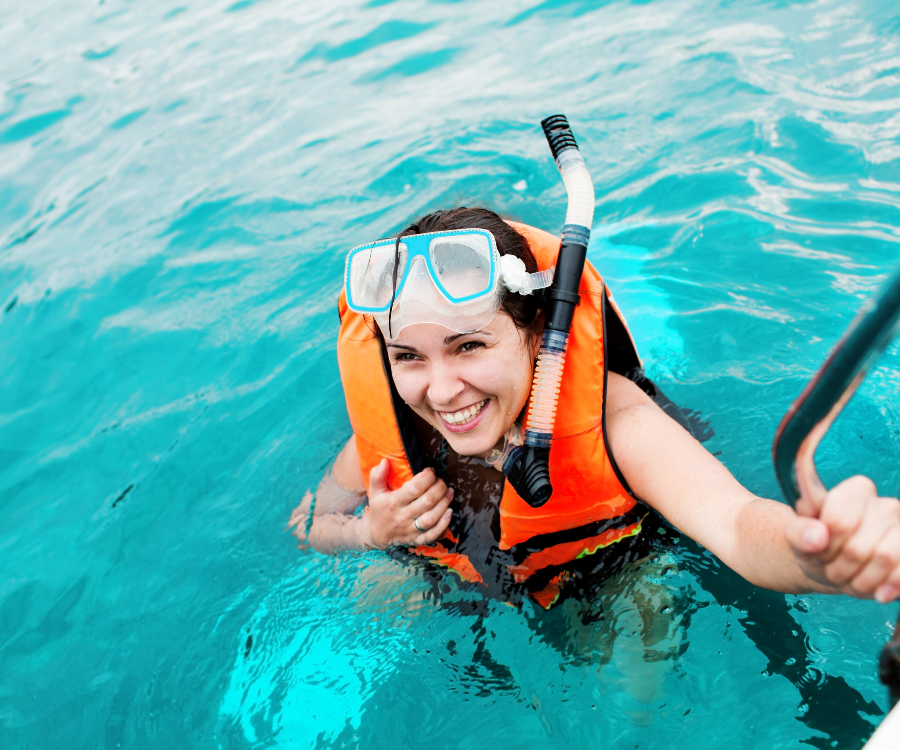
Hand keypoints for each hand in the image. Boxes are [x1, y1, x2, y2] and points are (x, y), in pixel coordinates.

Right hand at [362, 459, 453, 549]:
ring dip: (444, 504)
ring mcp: (410, 530)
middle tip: (441, 481)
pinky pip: (432, 535)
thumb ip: (377, 475)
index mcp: (393, 502)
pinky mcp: (416, 539)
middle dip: (439, 488)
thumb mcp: (375, 491)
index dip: (426, 478)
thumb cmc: (379, 508)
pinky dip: (443, 525)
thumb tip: (385, 461)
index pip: (414, 489)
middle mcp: (403, 517)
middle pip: (427, 502)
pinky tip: (449, 512)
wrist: (376, 534)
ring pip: (432, 518)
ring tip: (449, 492)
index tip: (430, 471)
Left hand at [787, 474, 899, 601]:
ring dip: (861, 580)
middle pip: (858, 547)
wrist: (833, 568)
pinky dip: (886, 587)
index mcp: (855, 492)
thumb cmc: (817, 546)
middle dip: (839, 567)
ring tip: (850, 576)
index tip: (818, 547)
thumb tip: (817, 536)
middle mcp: (885, 506)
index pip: (839, 521)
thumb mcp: (797, 537)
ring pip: (884, 558)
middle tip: (832, 565)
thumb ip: (798, 531)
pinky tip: (877, 591)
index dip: (825, 544)